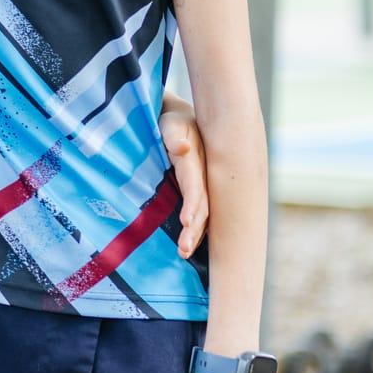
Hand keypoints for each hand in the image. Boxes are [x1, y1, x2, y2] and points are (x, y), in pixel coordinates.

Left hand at [159, 96, 207, 258]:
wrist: (178, 118)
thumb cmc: (170, 121)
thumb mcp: (170, 123)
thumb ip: (173, 136)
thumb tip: (180, 148)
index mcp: (195, 162)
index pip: (195, 187)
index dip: (192, 205)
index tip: (186, 222)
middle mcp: (202, 177)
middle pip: (202, 207)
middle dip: (194, 230)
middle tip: (183, 250)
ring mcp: (201, 184)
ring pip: (202, 213)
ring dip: (194, 234)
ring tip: (183, 254)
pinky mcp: (195, 189)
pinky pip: (198, 211)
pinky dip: (194, 228)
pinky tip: (188, 245)